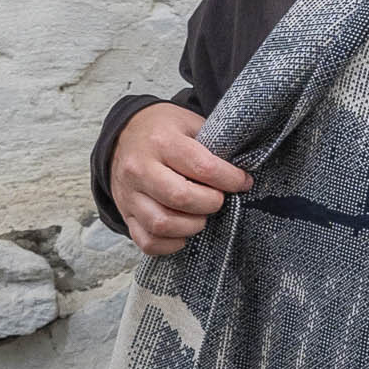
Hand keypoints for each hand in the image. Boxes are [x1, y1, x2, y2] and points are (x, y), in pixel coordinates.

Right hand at [107, 103, 252, 255]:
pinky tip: (183, 232)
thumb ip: (213, 146)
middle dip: (211, 203)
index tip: (242, 182)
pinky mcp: (126, 214)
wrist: (125, 135)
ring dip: (191, 226)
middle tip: (218, 199)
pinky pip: (147, 241)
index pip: (203, 167)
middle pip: (181, 198)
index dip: (230, 179)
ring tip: (201, 215)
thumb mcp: (189, 124)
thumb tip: (241, 175)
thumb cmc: (164, 131)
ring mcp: (129, 194)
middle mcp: (140, 168)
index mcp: (161, 142)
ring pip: (161, 224)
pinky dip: (170, 244)